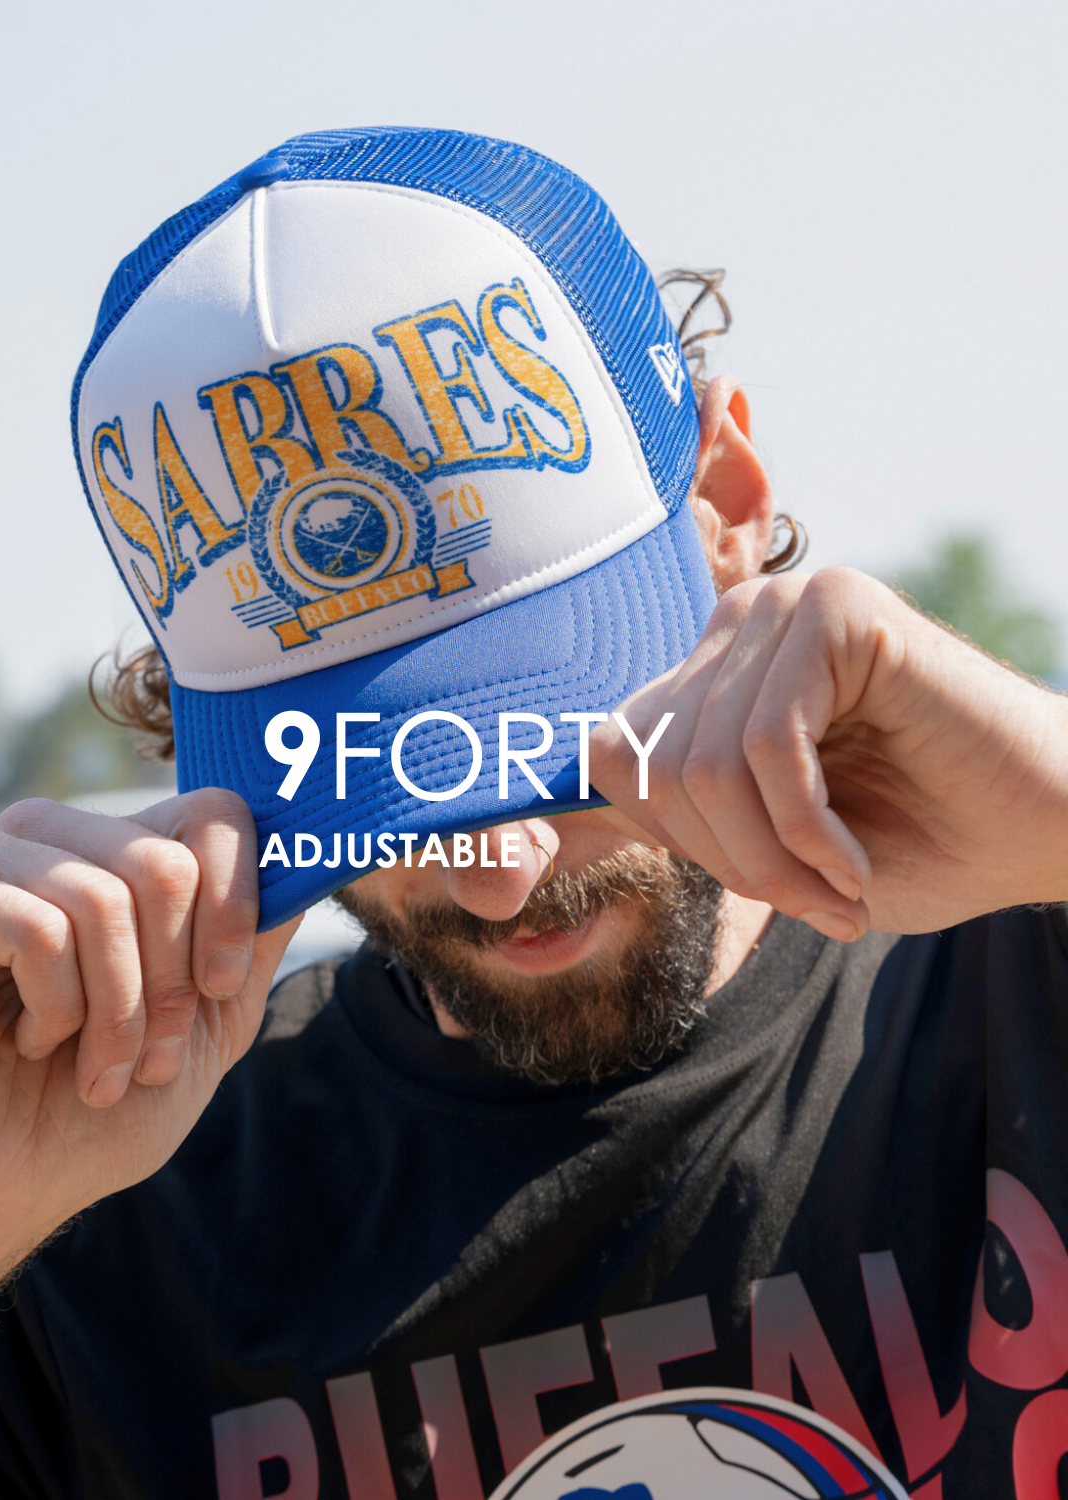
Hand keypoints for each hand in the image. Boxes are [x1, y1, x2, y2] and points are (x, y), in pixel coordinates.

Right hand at [0, 790, 297, 1278]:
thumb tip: (308, 856)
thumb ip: (258, 934)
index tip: (218, 987)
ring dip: (116, 1013)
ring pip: (102, 899)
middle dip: (171, 985)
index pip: (216, 812)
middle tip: (144, 1055)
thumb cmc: (106, 1101)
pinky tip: (27, 1038)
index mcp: (122, 846)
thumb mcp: (214, 1016)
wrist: (9, 1183)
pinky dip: (53, 1008)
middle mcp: (55, 831)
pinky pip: (36, 927)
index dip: (236, 905)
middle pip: (165, 865)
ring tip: (91, 1065)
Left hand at [589, 568, 1067, 938]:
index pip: (610, 753)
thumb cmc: (911, 845)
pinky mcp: (839, 610)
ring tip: (842, 888)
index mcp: (711, 672)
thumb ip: (667, 816)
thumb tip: (523, 828)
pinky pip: (766, 744)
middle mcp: (737, 623)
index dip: (669, 839)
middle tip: (814, 899)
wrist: (1045, 831)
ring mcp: (786, 607)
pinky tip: (855, 862)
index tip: (762, 885)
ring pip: (704, 762)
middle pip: (651, 766)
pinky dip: (805, 831)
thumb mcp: (762, 848)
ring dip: (772, 860)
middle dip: (728, 862)